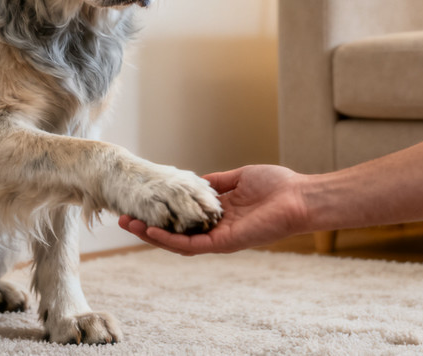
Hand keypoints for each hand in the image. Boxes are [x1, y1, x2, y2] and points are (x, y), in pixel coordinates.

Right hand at [118, 165, 309, 254]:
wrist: (299, 197)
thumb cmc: (276, 186)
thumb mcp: (238, 178)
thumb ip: (215, 183)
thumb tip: (194, 180)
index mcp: (218, 215)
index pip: (182, 218)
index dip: (160, 213)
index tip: (139, 203)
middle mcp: (215, 230)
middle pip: (174, 232)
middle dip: (147, 227)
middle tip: (122, 218)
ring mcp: (219, 239)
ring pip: (177, 242)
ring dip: (151, 235)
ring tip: (128, 225)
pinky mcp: (225, 243)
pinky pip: (192, 245)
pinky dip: (169, 239)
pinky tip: (150, 232)